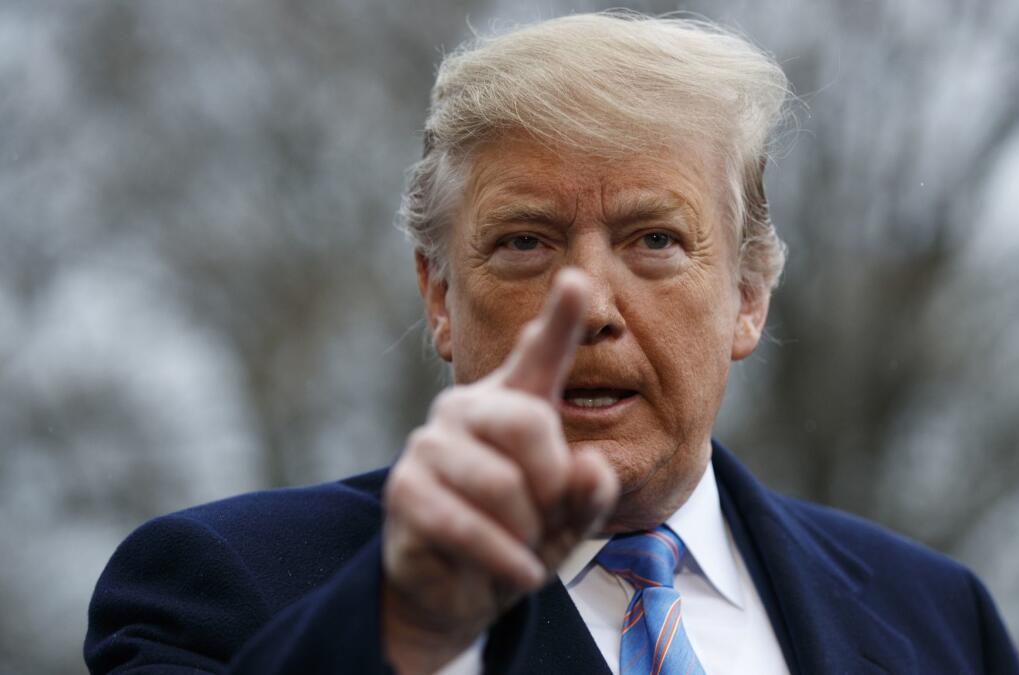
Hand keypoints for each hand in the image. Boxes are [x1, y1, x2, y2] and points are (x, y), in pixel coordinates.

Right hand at [380, 269, 618, 673]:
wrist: (461, 590)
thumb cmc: (521, 535)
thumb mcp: (570, 516)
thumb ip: (589, 490)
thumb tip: (590, 467)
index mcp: (515, 402)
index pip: (539, 353)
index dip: (560, 318)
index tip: (579, 281)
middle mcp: (468, 408)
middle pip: (528, 421)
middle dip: (552, 483)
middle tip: (550, 517)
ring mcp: (430, 445)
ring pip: (500, 483)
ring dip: (526, 532)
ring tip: (524, 546)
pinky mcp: (405, 488)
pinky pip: (465, 523)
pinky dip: (502, 557)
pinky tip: (519, 573)